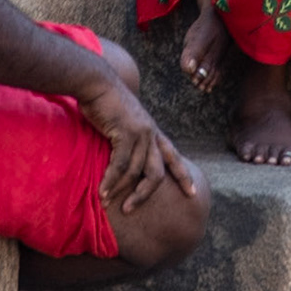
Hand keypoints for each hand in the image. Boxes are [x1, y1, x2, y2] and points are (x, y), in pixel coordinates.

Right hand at [77, 79, 197, 213]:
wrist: (97, 82)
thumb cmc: (106, 102)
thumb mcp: (123, 122)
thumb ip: (128, 138)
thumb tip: (123, 157)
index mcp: (153, 131)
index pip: (173, 156)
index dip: (183, 175)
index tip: (193, 192)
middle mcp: (151, 133)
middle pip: (157, 172)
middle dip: (145, 194)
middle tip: (132, 209)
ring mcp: (140, 133)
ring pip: (136, 172)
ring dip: (121, 191)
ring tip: (107, 203)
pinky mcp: (125, 133)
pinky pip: (119, 165)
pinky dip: (110, 181)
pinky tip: (102, 192)